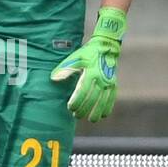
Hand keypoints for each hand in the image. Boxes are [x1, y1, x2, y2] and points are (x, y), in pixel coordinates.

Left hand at [50, 7, 126, 121]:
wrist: (107, 46)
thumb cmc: (88, 53)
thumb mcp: (75, 58)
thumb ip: (65, 69)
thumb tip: (53, 78)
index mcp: (90, 73)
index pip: (82, 92)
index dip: (76, 102)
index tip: (70, 107)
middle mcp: (101, 79)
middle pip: (93, 99)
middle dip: (84, 109)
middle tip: (76, 115)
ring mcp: (109, 82)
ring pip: (103, 101)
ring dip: (96, 112)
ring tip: (90, 119)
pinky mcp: (114, 84)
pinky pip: (112, 99)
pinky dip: (108, 108)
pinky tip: (103, 115)